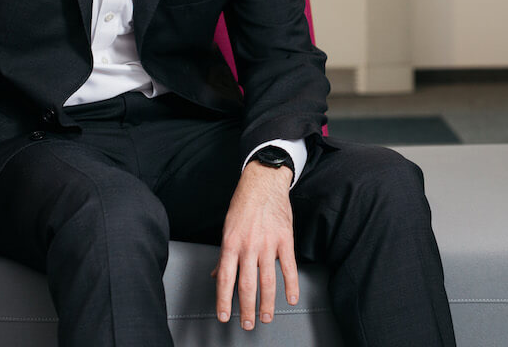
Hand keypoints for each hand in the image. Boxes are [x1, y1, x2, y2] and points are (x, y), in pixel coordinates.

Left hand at [212, 161, 297, 329]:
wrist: (263, 182)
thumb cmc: (244, 204)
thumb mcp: (227, 228)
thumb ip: (224, 254)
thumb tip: (215, 274)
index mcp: (230, 243)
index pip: (224, 278)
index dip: (223, 300)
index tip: (224, 316)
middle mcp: (248, 245)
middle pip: (246, 285)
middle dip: (246, 308)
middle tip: (247, 324)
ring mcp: (268, 243)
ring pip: (267, 280)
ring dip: (267, 303)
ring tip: (267, 316)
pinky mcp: (285, 239)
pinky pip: (289, 267)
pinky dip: (291, 285)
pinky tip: (291, 298)